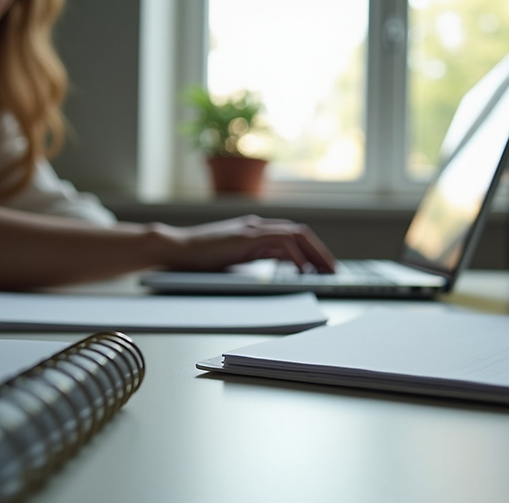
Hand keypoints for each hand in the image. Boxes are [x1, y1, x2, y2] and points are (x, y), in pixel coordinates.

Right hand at [151, 215, 336, 272]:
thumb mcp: (234, 259)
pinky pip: (279, 242)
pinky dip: (294, 255)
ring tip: (324, 271)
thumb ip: (255, 259)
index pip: (291, 237)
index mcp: (254, 231)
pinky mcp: (245, 237)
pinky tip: (301, 269)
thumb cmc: (199, 258)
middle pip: (299, 233)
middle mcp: (256, 226)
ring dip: (313, 253)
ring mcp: (251, 229)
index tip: (322, 267)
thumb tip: (278, 269)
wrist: (176, 248)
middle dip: (319, 251)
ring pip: (294, 234)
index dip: (310, 250)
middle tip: (332, 270)